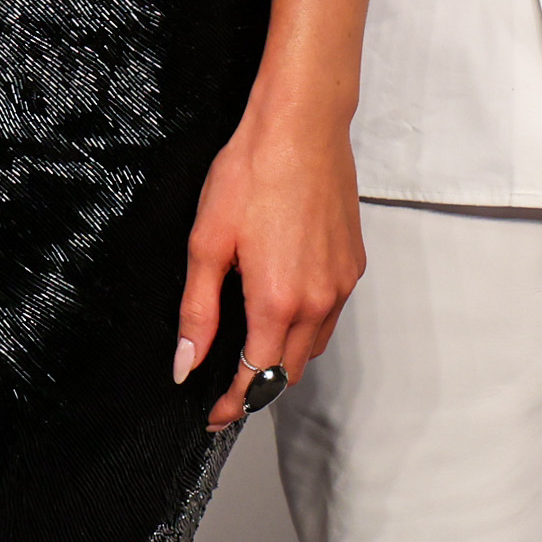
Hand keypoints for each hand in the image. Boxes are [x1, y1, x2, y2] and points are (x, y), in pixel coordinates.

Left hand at [172, 99, 363, 430]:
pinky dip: (306, 325)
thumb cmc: (252, 172)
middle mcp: (318, 301)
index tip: (213, 415)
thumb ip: (198, 311)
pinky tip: (282, 305)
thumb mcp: (207, 243)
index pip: (257, 378)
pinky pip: (330, 314)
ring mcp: (341, 283)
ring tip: (252, 348)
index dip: (232, 404)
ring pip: (314, 346)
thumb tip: (187, 364)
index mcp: (278, 301)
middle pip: (289, 371)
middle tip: (225, 386)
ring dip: (283, 358)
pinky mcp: (354, 264)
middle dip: (258, 387)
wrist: (302, 125)